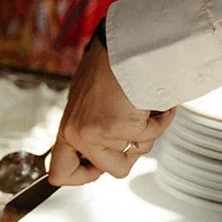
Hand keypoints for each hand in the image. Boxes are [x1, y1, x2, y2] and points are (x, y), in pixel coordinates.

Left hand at [48, 40, 174, 184]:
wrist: (126, 45)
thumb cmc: (111, 67)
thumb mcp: (89, 103)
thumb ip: (91, 130)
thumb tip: (98, 159)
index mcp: (67, 128)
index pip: (60, 173)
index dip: (83, 177)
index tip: (99, 169)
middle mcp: (76, 133)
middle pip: (108, 171)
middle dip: (128, 154)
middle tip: (131, 129)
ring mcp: (96, 133)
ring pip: (133, 156)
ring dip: (145, 134)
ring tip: (140, 107)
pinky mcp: (119, 128)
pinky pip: (150, 137)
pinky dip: (160, 120)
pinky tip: (156, 103)